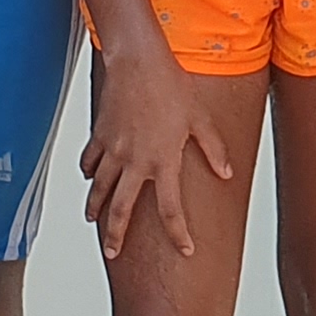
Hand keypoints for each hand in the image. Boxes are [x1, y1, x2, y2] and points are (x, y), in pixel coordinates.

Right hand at [81, 40, 232, 260]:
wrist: (137, 62)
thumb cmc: (172, 86)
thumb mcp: (200, 119)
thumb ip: (214, 149)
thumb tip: (226, 173)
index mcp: (163, 162)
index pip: (171, 211)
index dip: (179, 234)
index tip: (184, 249)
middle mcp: (135, 163)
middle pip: (122, 210)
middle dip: (116, 236)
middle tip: (113, 254)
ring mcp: (113, 151)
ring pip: (100, 189)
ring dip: (96, 208)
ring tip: (93, 220)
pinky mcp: (100, 136)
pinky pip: (90, 161)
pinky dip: (89, 172)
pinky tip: (90, 176)